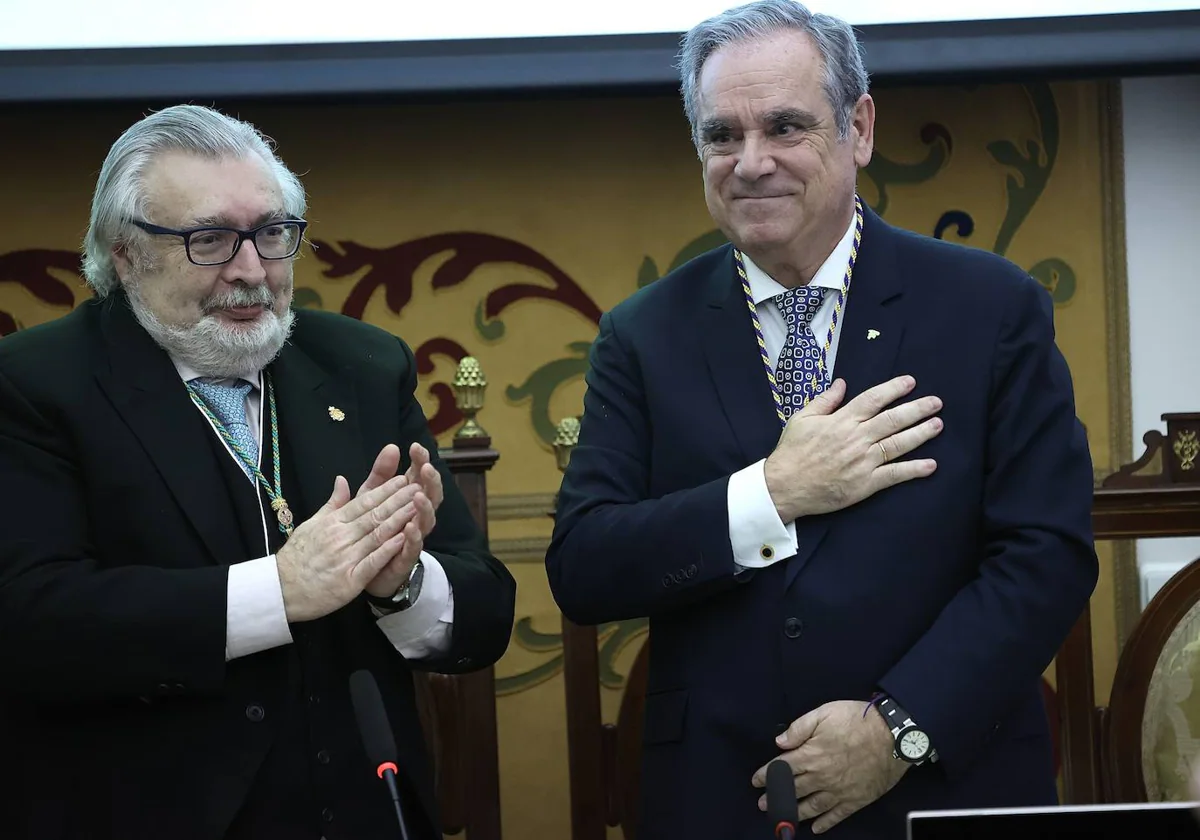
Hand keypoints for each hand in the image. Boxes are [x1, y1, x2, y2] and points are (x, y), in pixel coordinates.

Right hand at [275, 474, 422, 621]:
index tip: (403, 479)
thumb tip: (342, 479)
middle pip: (374, 514)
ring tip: (418, 506)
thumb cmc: (297, 558)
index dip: (385, 491)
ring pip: (377, 534)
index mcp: (332, 522)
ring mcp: (346, 557)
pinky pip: (372, 561)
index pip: (363, 502)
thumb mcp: (312, 524)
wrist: (280, 590)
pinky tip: (403, 538)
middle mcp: (340, 536)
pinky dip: (388, 549)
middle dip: (398, 500)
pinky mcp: (349, 579)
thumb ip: (332, 504)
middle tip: (419, 486)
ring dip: (399, 519)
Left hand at [358, 443, 439, 598]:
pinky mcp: (406, 557)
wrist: (369, 570)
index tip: (416, 447)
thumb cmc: (373, 529)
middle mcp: (417, 516)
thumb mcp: (372, 498)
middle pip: (430, 495)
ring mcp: (414, 536)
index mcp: (408, 499)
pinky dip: (413, 537)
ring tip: (419, 495)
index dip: (420, 462)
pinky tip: (410, 527)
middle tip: (427, 467)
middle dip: (430, 481)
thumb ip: (381, 474)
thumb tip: (391, 446)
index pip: (419, 476)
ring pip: (427, 520)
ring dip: (425, 508)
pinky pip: (413, 547)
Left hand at [752, 701, 908, 833]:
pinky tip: (816, 828)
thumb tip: (780, 742)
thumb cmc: (857, 720)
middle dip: (776, 797)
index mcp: (811, 755)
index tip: (756, 781)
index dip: (767, 775)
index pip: (782, 768)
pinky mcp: (856, 799)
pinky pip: (837, 815)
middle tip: (763, 803)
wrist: (894, 736)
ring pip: (812, 806)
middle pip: (793, 789)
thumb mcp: (824, 713)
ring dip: (794, 812)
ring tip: (781, 816)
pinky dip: (825, 823)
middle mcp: (821, 777)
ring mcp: (839, 791)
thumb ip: (800, 728)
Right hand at [764, 375, 942, 521]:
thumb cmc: (791, 452)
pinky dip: (914, 470)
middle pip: (893, 419)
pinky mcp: (865, 483)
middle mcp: (856, 438)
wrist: (784, 486)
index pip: (873, 399)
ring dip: (921, 434)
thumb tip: (841, 383)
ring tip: (938, 425)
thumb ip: (824, 400)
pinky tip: (931, 465)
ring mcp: (863, 461)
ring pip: (898, 444)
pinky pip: (894, 475)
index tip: (910, 382)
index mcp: (841, 420)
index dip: (894, 389)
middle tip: (936, 402)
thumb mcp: (801, 418)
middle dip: (917, 409)